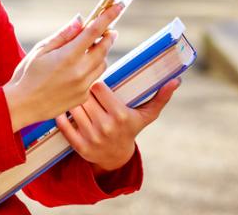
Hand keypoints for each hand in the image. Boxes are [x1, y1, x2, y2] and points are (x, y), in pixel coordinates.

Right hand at [3, 5, 122, 131]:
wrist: (22, 106)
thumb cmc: (27, 74)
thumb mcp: (41, 50)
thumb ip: (63, 35)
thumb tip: (80, 20)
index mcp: (68, 55)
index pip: (94, 31)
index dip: (108, 17)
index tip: (118, 6)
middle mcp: (80, 71)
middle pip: (104, 48)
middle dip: (108, 36)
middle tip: (109, 30)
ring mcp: (83, 86)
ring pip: (102, 64)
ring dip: (100, 53)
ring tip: (89, 50)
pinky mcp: (83, 96)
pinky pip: (94, 78)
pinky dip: (91, 70)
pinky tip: (77, 70)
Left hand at [55, 78, 179, 171]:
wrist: (116, 157)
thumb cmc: (131, 128)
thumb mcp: (146, 115)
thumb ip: (160, 97)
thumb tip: (176, 81)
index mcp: (121, 116)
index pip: (99, 88)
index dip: (95, 84)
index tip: (95, 84)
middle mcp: (106, 127)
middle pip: (84, 97)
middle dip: (82, 92)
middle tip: (80, 89)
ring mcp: (91, 138)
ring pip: (73, 108)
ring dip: (71, 102)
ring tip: (72, 98)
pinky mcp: (79, 146)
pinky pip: (63, 124)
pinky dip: (61, 116)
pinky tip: (64, 110)